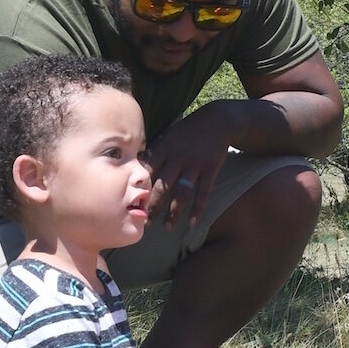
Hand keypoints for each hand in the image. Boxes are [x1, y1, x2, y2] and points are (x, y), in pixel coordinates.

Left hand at [144, 106, 234, 229]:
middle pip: (163, 186)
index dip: (139, 188)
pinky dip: (197, 209)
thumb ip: (156, 150)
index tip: (130, 203)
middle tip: (144, 222)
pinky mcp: (210, 170)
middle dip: (153, 205)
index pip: (148, 171)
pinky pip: (203, 193)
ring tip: (166, 227)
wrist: (218, 120)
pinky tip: (191, 223)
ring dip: (173, 212)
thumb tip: (138, 165)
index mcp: (165, 148)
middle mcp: (178, 158)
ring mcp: (195, 165)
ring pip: (182, 193)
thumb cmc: (189, 128)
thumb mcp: (169, 134)